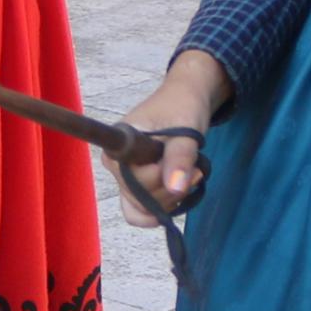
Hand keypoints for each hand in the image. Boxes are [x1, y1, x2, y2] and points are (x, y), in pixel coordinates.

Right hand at [107, 54, 230, 226]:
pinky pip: (142, 212)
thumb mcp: (187, 129)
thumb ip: (180, 157)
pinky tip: (179, 191)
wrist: (186, 99)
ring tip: (191, 172)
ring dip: (172, 198)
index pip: (130, 180)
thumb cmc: (183, 107)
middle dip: (171, 188)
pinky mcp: (136, 185)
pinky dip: (164, 207)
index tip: (172, 160)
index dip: (152, 180)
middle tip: (195, 167)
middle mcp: (116, 163)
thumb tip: (175, 189)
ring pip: (142, 208)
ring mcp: (125, 176)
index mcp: (120, 144)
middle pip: (139, 198)